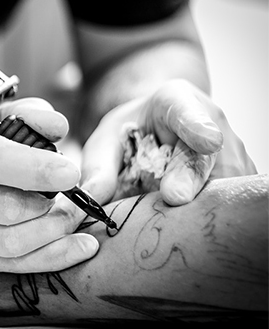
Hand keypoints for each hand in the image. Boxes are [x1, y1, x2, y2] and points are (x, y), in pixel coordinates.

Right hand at [0, 98, 98, 272]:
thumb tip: (59, 127)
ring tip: (74, 213)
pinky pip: (15, 265)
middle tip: (74, 192)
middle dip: (52, 205)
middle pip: (5, 210)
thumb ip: (25, 115)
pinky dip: (54, 256)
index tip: (70, 172)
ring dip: (54, 229)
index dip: (32, 168)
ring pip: (13, 243)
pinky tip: (82, 246)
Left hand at [80, 79, 256, 205]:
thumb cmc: (131, 135)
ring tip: (169, 217)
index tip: (207, 141)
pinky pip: (227, 205)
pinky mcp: (236, 183)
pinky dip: (204, 218)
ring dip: (196, 204)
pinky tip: (184, 227)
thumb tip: (91, 199)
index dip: (196, 126)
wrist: (156, 133)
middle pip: (206, 157)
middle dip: (191, 177)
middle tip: (174, 197)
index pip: (186, 111)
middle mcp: (211, 123)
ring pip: (222, 185)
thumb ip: (99, 167)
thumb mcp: (107, 141)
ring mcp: (230, 154)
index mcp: (174, 101)